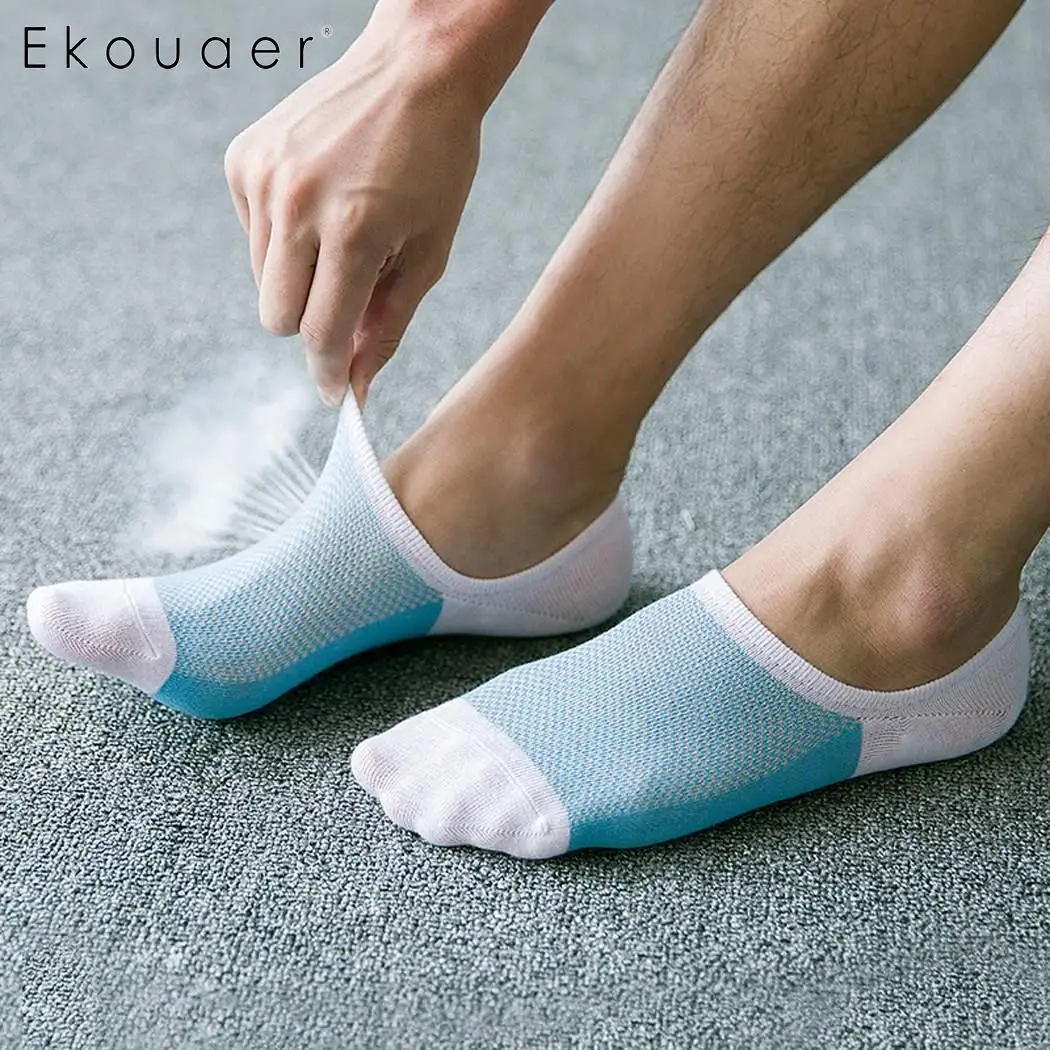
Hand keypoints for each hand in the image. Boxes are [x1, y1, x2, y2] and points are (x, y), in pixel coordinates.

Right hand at [224, 16, 483, 406]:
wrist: (416, 67)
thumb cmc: (436, 163)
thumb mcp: (429, 252)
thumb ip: (388, 324)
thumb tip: (355, 383)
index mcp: (352, 230)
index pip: (320, 334)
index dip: (329, 372)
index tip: (336, 393)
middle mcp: (296, 203)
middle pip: (277, 317)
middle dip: (312, 323)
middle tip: (351, 296)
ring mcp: (263, 176)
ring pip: (261, 279)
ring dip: (298, 279)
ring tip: (343, 234)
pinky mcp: (243, 158)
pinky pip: (251, 236)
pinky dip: (283, 238)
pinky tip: (320, 203)